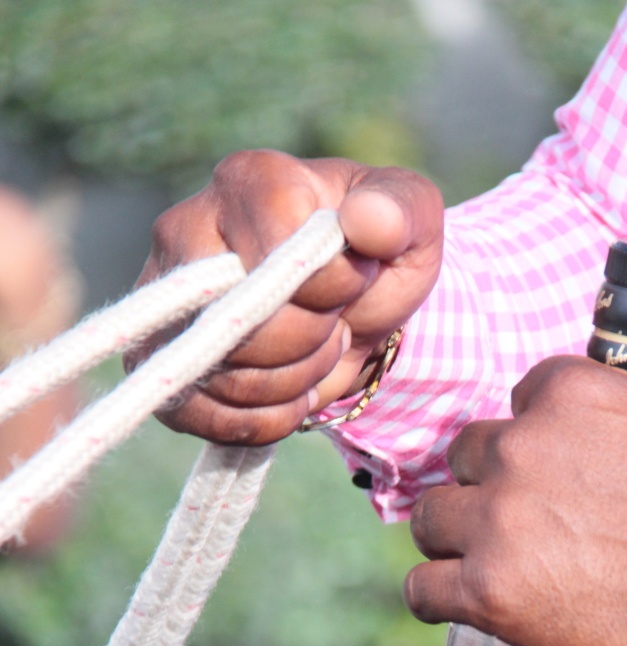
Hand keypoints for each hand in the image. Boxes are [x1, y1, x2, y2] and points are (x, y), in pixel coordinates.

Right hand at [127, 150, 443, 444]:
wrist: (347, 308)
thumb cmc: (375, 254)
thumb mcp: (411, 221)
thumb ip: (400, 210)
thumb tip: (366, 221)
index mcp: (249, 181)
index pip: (280, 257)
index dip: (330, 290)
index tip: (355, 280)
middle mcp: (186, 229)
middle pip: (247, 326)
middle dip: (311, 344)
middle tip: (332, 327)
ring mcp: (159, 297)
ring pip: (226, 376)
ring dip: (291, 384)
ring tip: (310, 352)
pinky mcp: (151, 357)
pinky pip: (198, 414)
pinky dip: (258, 420)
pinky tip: (286, 394)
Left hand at [405, 357, 626, 645]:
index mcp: (571, 394)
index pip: (520, 398)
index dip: (534, 434)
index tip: (550, 466)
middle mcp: (522, 448)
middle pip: (466, 456)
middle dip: (488, 482)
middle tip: (519, 517)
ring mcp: (500, 521)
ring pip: (430, 517)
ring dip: (453, 535)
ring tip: (480, 558)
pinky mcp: (490, 591)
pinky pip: (423, 589)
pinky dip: (438, 596)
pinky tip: (461, 600)